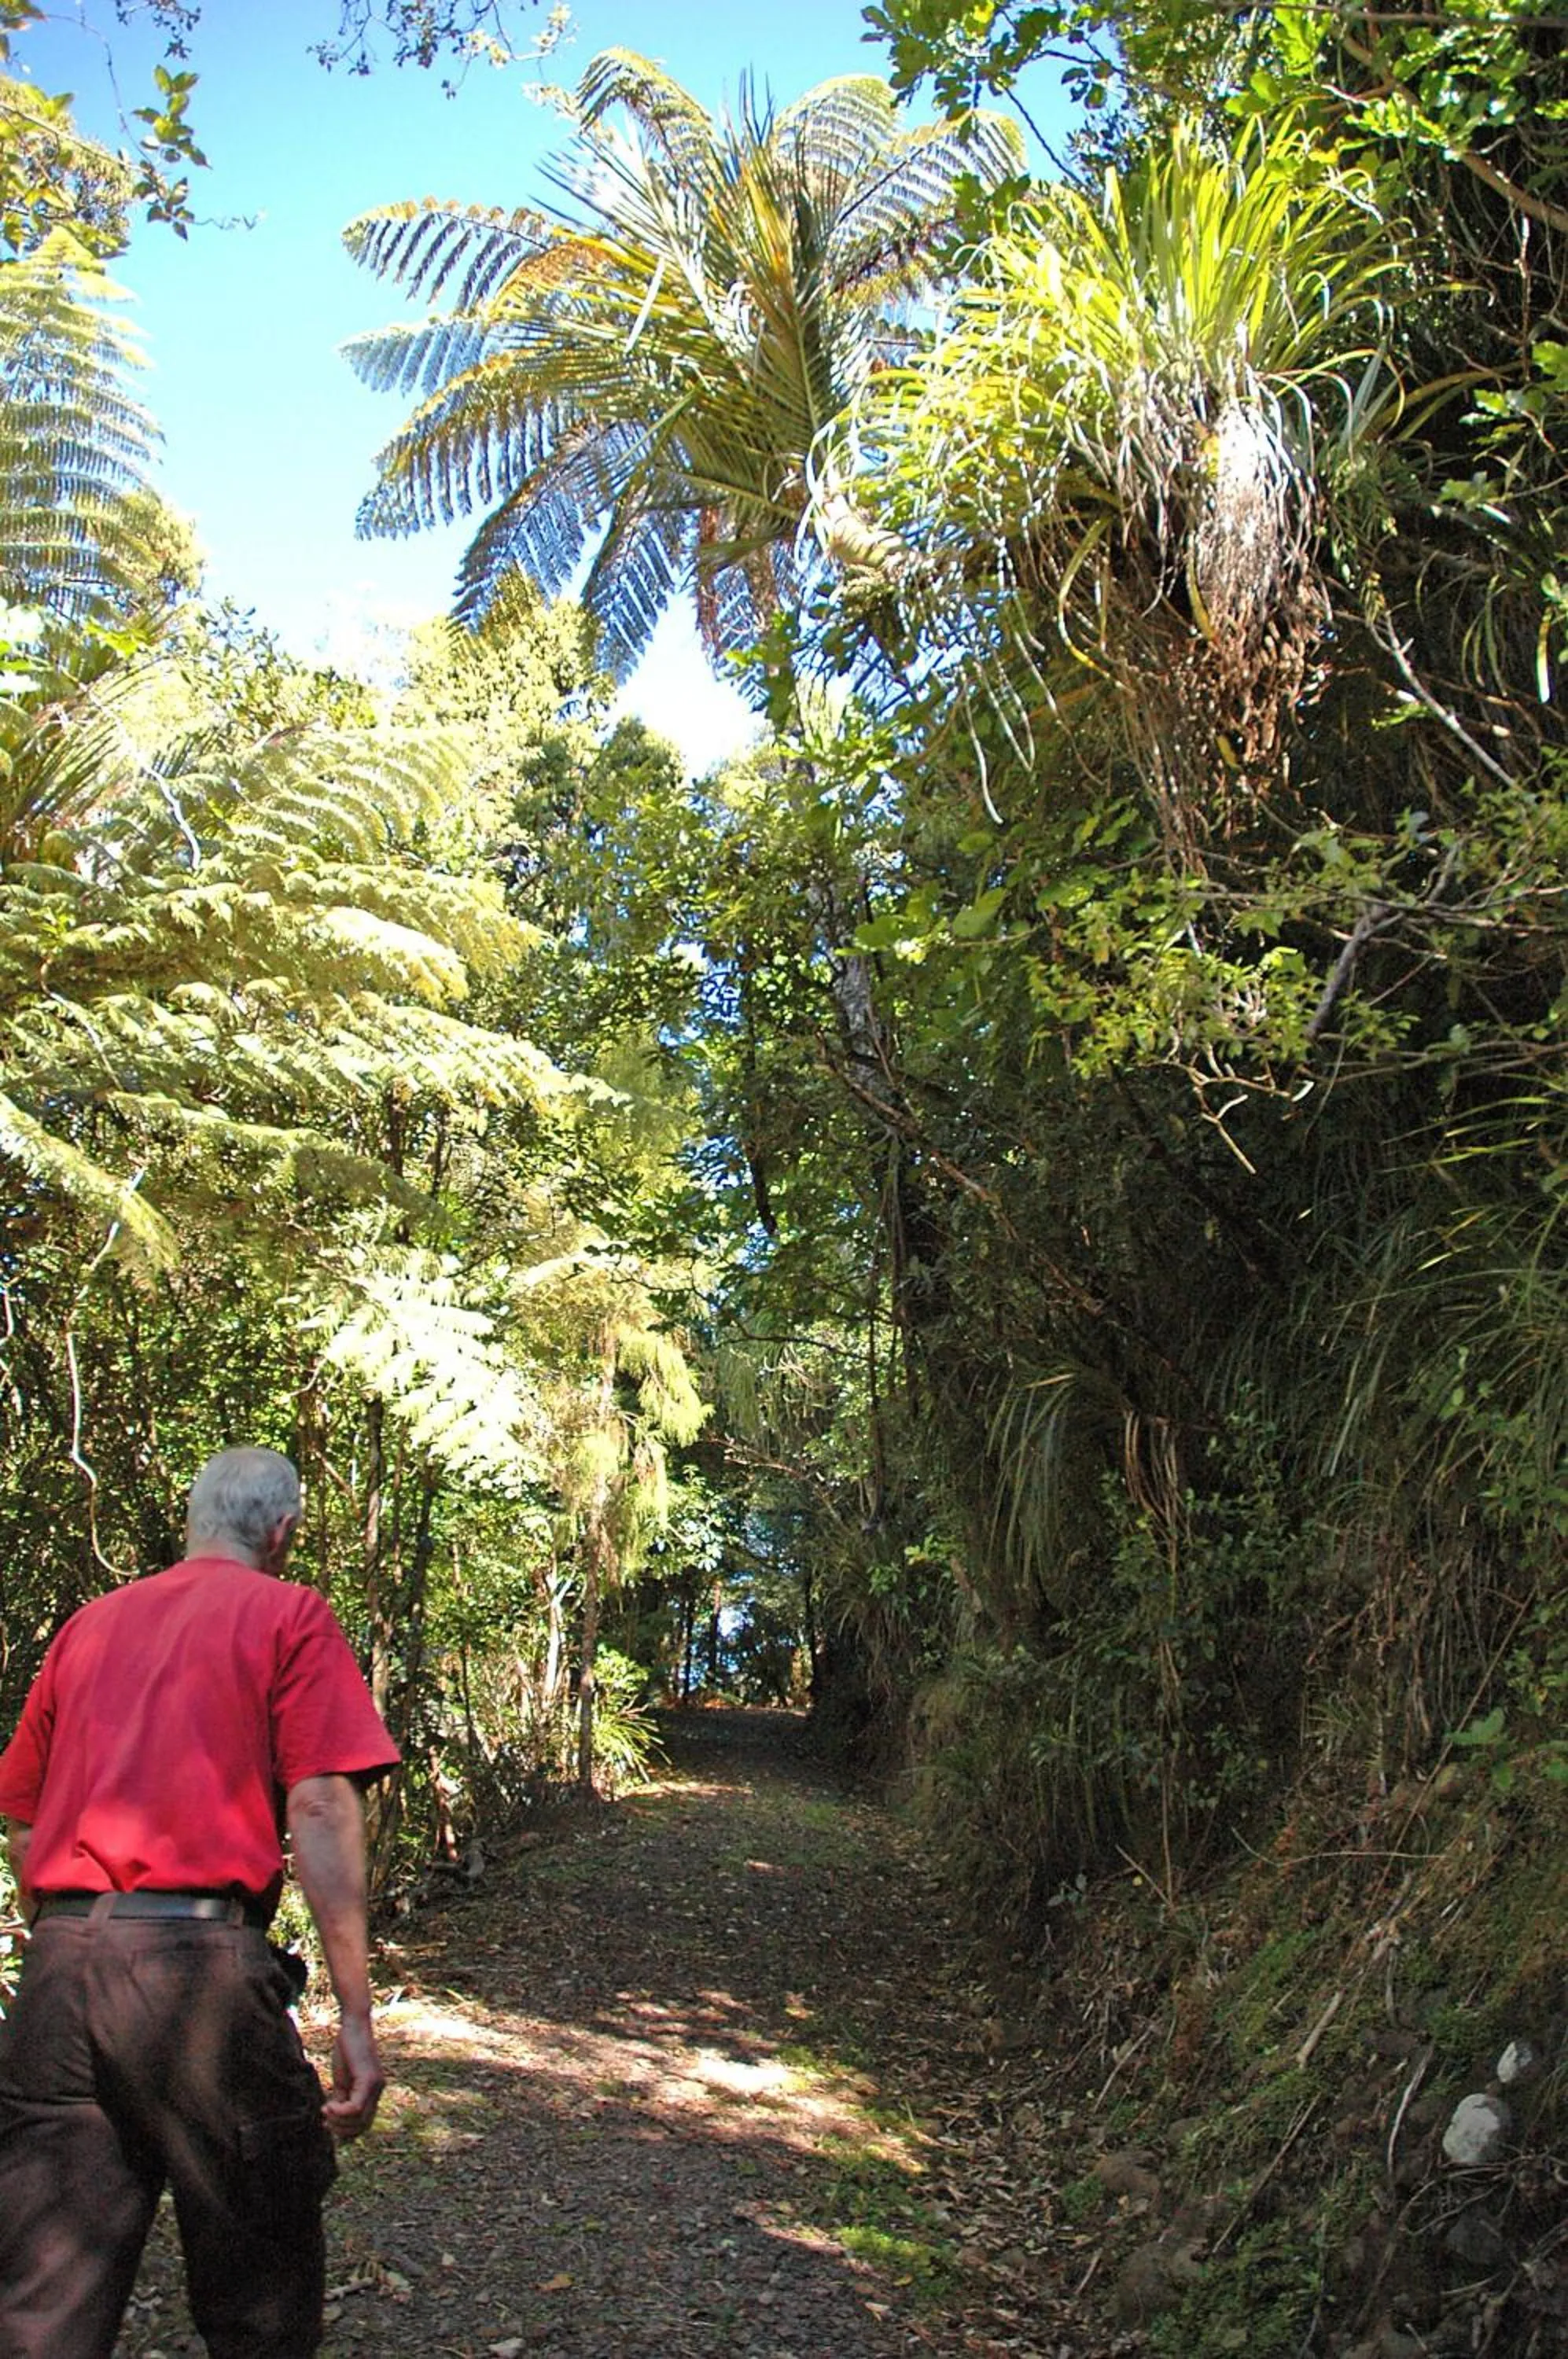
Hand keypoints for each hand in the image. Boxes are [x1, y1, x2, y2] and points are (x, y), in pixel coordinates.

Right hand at [323, 2009, 383, 2140]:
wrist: (353, 2025)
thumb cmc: (347, 2050)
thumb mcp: (343, 2080)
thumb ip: (342, 2098)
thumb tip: (334, 2119)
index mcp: (373, 2092)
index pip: (364, 2124)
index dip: (346, 2131)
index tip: (328, 2124)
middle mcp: (378, 2091)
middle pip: (363, 2126)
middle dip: (341, 2129)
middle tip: (325, 2121)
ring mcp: (376, 2086)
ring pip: (360, 2120)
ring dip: (339, 2122)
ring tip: (325, 2111)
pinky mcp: (368, 2079)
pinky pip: (356, 2108)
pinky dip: (341, 2112)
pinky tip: (328, 2106)